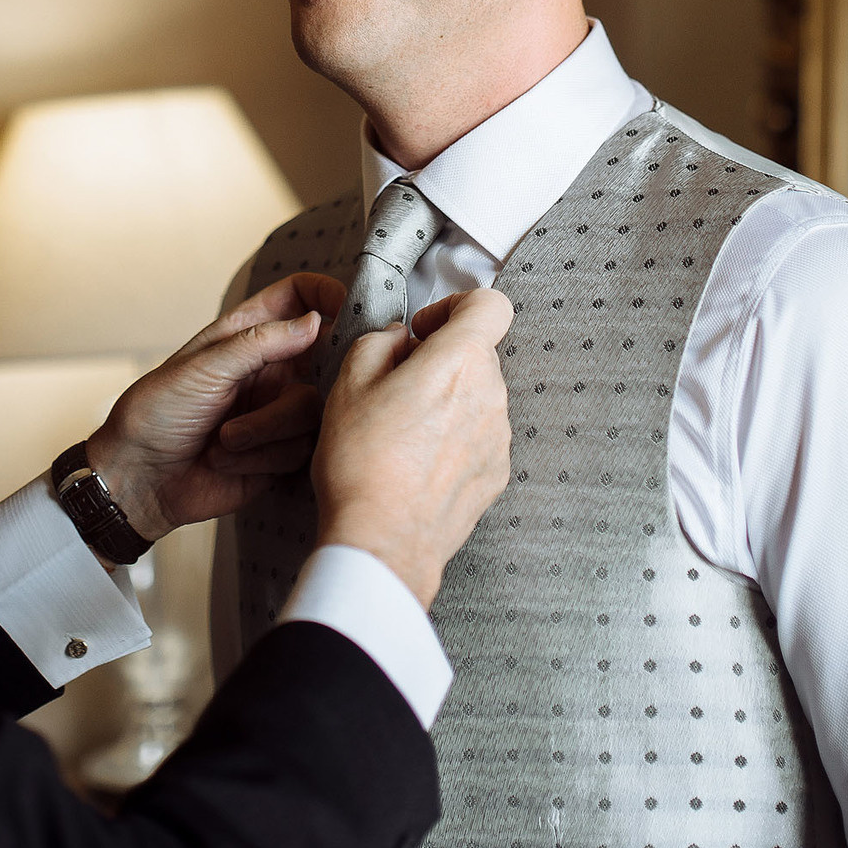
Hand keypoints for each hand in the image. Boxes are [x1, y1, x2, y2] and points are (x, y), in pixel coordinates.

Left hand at [84, 273, 343, 543]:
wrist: (140, 481)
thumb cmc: (157, 413)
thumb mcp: (203, 368)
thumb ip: (261, 342)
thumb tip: (316, 320)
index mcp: (247, 334)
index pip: (298, 296)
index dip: (326, 293)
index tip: (347, 305)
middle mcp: (270, 368)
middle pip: (324, 354)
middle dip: (314, 373)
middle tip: (288, 389)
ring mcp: (278, 409)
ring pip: (313, 407)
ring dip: (266, 426)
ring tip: (224, 438)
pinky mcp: (282, 451)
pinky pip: (301, 447)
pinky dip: (262, 455)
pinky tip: (226, 460)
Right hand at [312, 288, 513, 608]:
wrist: (382, 541)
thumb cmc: (362, 462)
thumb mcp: (348, 382)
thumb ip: (378, 342)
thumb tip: (398, 341)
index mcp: (460, 361)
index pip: (490, 305)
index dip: (455, 305)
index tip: (425, 329)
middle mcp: (491, 395)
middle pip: (478, 354)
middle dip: (442, 359)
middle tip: (397, 385)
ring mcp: (498, 438)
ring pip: (478, 397)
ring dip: (448, 401)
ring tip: (402, 431)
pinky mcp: (496, 474)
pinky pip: (478, 437)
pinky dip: (455, 438)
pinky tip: (417, 462)